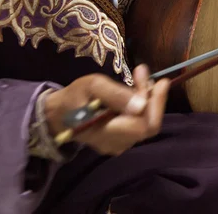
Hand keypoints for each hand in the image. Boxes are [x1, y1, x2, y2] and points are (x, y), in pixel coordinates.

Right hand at [44, 65, 169, 155]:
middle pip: (148, 124)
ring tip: (139, 77)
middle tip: (145, 73)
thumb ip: (115, 94)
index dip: (156, 103)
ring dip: (147, 99)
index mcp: (108, 133)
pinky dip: (141, 105)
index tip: (160, 80)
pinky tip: (134, 90)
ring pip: (145, 123)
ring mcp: (119, 144)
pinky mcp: (120, 140)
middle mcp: (117, 144)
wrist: (56, 115)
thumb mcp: (91, 86)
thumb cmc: (73, 98)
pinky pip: (138, 123)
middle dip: (152, 97)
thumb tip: (141, 103)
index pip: (145, 125)